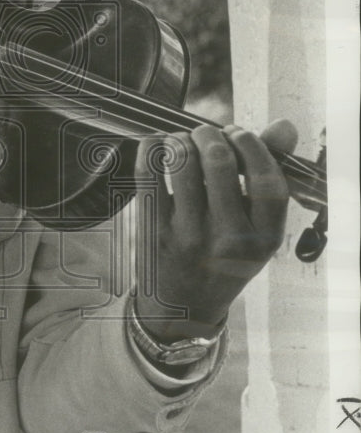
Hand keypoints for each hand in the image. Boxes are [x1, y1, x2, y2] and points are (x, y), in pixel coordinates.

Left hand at [133, 119, 296, 340]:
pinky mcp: (154, 233)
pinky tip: (155, 145)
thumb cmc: (223, 258)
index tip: (239, 135)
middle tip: (205, 134)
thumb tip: (284, 125)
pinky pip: (149, 175)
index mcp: (264, 239)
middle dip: (211, 134)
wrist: (183, 307)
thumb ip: (270, 175)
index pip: (268, 179)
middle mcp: (229, 240)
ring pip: (183, 163)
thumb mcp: (256, 229)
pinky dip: (151, 149)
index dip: (253, 146)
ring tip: (182, 141)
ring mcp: (189, 236)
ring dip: (181, 139)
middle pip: (220, 162)